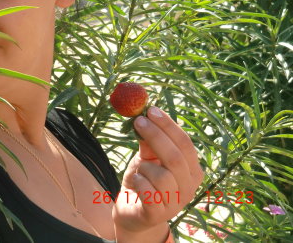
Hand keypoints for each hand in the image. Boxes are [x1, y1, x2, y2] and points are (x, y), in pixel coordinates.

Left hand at [112, 106, 203, 241]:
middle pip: (176, 158)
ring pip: (161, 176)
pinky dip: (138, 181)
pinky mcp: (158, 214)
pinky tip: (135, 181)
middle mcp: (189, 187)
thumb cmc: (143, 180)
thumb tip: (145, 116)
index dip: (169, 126)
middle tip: (138, 121)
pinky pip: (148, 192)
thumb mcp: (146, 158)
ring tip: (139, 169)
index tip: (151, 110)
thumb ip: (149, 142)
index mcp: (191, 170)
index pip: (186, 144)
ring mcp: (175, 203)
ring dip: (144, 166)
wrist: (132, 212)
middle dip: (156, 136)